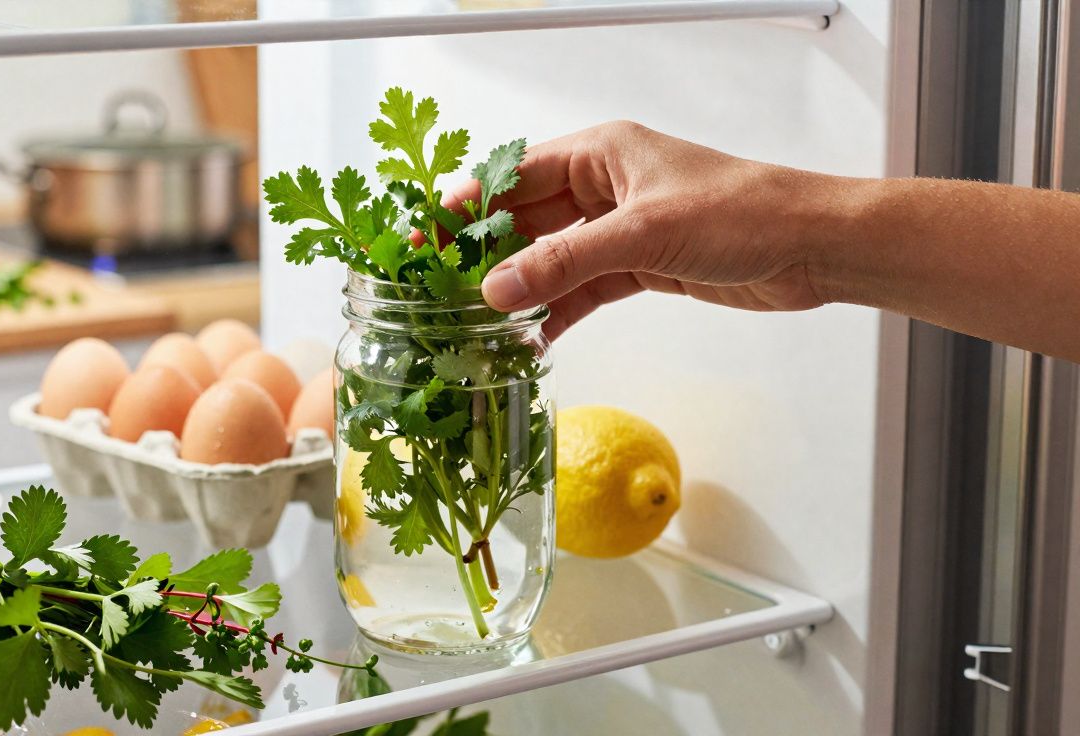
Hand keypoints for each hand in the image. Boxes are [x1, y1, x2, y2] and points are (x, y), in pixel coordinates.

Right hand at [447, 121, 834, 338]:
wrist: (811, 248)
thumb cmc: (741, 213)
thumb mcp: (642, 234)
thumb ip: (565, 263)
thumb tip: (496, 288)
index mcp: (602, 153)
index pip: (515, 174)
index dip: (468, 203)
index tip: (427, 235)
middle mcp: (606, 187)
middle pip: (527, 219)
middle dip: (486, 252)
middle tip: (440, 287)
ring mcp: (622, 229)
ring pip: (553, 258)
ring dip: (521, 287)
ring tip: (476, 320)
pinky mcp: (642, 267)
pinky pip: (584, 288)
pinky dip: (559, 310)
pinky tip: (532, 337)